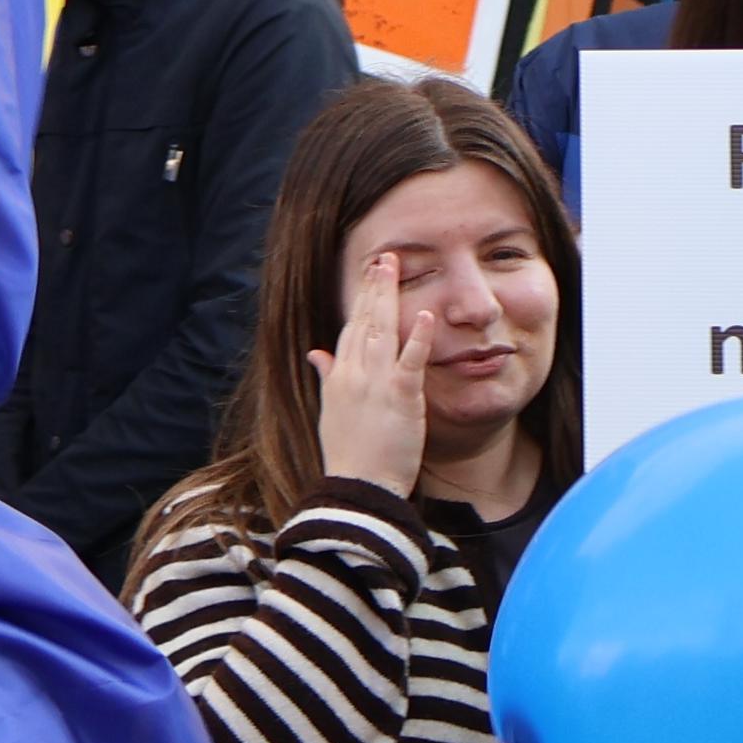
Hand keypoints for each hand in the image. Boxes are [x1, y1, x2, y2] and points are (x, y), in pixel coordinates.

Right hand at [307, 246, 428, 495]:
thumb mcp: (330, 412)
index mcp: (338, 377)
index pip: (350, 328)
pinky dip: (418, 337)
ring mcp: (375, 383)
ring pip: (382, 330)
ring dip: (388, 296)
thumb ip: (327, 378)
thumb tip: (316, 354)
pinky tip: (426, 315)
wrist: (360, 486)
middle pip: (364, 321)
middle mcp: (353, 374)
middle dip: (373, 286)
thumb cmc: (349, 455)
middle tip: (383, 257)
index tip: (368, 274)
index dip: (360, 299)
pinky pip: (410, 362)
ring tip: (394, 267)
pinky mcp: (400, 397)